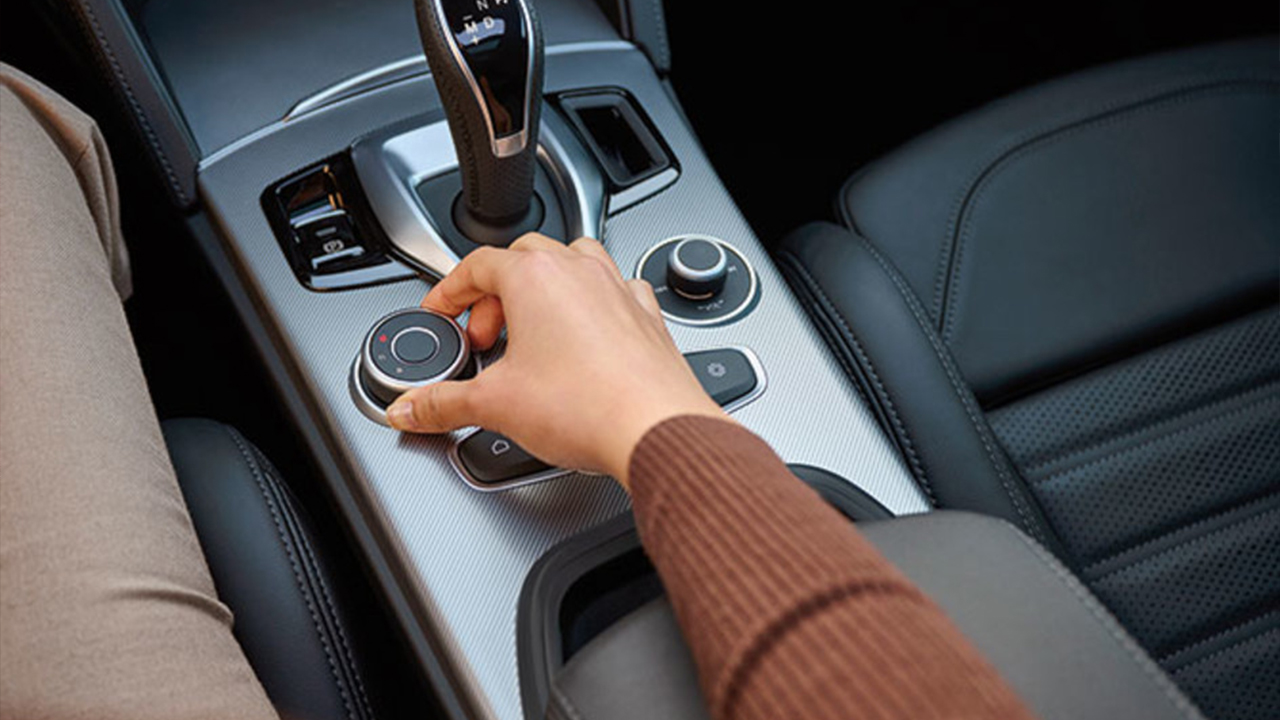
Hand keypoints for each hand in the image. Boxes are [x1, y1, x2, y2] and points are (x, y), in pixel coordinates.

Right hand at [385, 235, 726, 486]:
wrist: (655, 429)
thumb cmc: (588, 405)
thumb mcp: (494, 405)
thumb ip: (443, 402)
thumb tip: (410, 408)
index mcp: (534, 276)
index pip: (476, 264)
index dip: (449, 290)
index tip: (441, 313)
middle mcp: (579, 270)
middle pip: (522, 259)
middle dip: (494, 296)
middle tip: (483, 339)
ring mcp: (618, 288)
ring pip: (572, 264)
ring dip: (545, 291)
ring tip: (531, 332)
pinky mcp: (646, 316)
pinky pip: (614, 291)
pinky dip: (592, 305)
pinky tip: (584, 337)